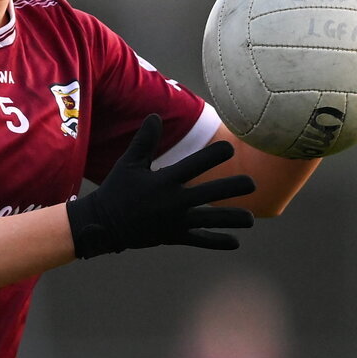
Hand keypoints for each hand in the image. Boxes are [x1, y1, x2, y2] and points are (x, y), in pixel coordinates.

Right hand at [66, 114, 255, 258]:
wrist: (104, 225)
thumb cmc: (117, 190)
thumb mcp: (129, 164)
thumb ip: (145, 140)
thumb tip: (155, 115)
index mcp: (164, 181)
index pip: (194, 164)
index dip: (213, 155)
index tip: (230, 148)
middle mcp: (173, 201)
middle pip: (210, 193)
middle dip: (233, 188)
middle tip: (252, 184)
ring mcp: (175, 221)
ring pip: (210, 220)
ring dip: (232, 219)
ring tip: (250, 220)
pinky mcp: (174, 236)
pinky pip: (199, 239)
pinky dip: (217, 241)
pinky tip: (235, 242)